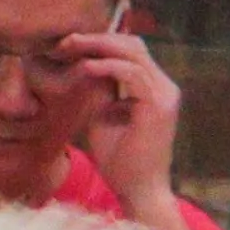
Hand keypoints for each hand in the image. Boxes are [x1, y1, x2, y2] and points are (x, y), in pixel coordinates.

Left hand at [55, 23, 182, 218]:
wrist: (137, 191)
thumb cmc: (120, 161)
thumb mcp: (104, 116)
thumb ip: (101, 90)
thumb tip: (84, 65)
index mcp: (154, 88)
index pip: (130, 51)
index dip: (100, 43)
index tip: (68, 45)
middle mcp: (164, 86)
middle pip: (133, 44)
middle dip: (97, 39)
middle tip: (65, 41)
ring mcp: (165, 94)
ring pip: (133, 52)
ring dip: (98, 47)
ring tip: (69, 48)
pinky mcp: (159, 105)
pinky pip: (131, 73)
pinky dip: (107, 67)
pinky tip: (84, 68)